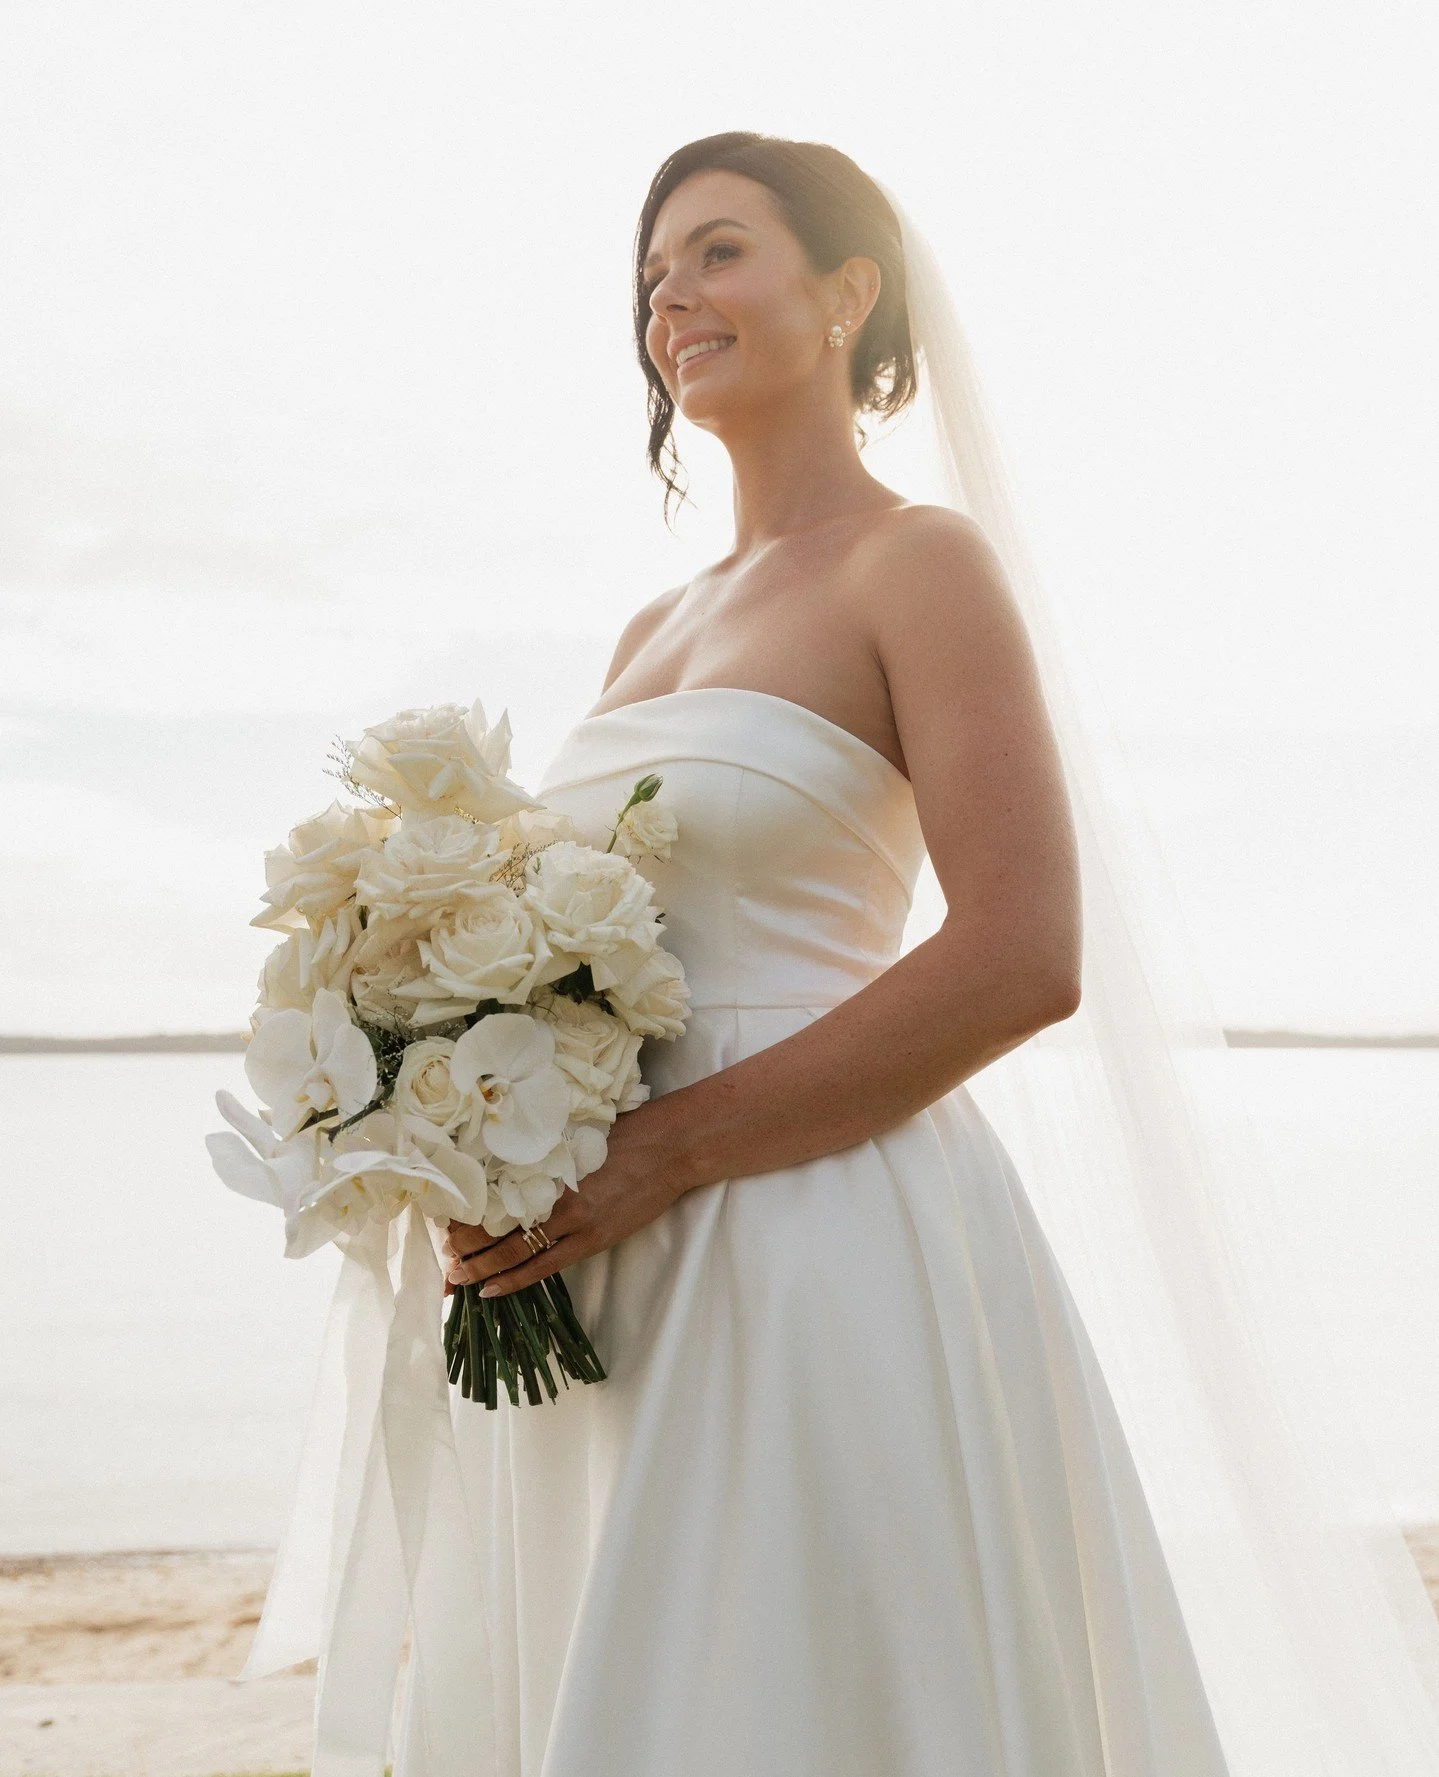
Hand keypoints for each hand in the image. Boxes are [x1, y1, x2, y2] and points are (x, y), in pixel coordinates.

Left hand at [442, 1108, 688, 1298]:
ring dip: (480, 1268)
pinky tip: (491, 1290)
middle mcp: (552, 1195)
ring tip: (455, 1279)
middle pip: (494, 1227)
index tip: (443, 1224)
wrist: (671, 1148)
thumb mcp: (576, 1138)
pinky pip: (544, 1267)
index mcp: (545, 1166)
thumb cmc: (626, 1134)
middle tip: (442, 1260)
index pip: (491, 1196)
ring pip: (512, 1251)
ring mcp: (573, 1221)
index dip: (464, 1214)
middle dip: (463, 1248)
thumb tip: (509, 1168)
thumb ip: (544, 1158)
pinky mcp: (592, 1238)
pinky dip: (514, 1280)